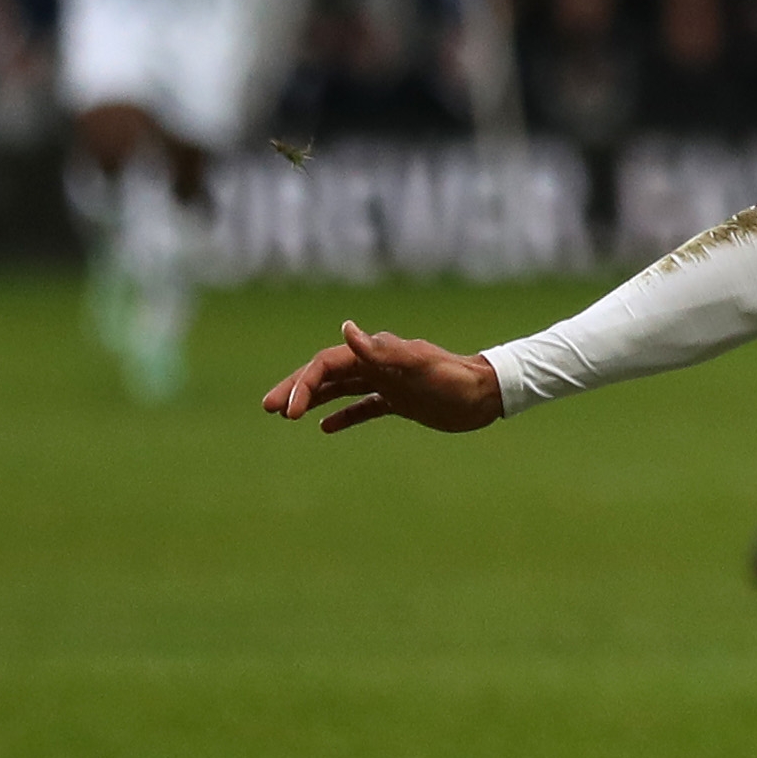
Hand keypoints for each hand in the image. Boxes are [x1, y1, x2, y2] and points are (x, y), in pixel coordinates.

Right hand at [260, 321, 503, 434]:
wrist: (487, 394)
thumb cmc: (456, 378)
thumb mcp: (419, 365)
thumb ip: (382, 351)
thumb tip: (346, 329)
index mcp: (377, 354)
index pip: (328, 364)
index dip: (304, 384)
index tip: (290, 411)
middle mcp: (378, 365)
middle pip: (327, 375)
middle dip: (297, 389)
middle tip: (269, 408)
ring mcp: (388, 383)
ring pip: (341, 389)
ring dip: (313, 400)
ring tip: (286, 417)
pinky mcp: (400, 400)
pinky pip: (364, 407)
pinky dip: (344, 416)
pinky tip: (326, 428)